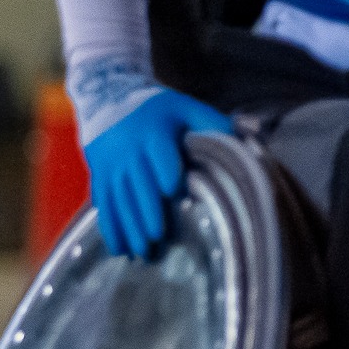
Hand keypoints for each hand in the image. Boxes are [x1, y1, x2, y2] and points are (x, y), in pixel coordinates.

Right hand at [81, 88, 231, 259]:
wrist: (107, 99)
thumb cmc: (158, 110)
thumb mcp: (185, 107)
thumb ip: (213, 123)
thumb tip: (249, 137)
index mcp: (154, 133)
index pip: (159, 154)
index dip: (165, 171)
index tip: (172, 191)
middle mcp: (129, 151)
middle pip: (137, 183)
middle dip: (145, 210)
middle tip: (157, 236)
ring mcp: (111, 166)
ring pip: (118, 198)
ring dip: (128, 225)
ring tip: (142, 249)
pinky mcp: (99, 177)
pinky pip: (102, 205)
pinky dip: (109, 228)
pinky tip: (119, 249)